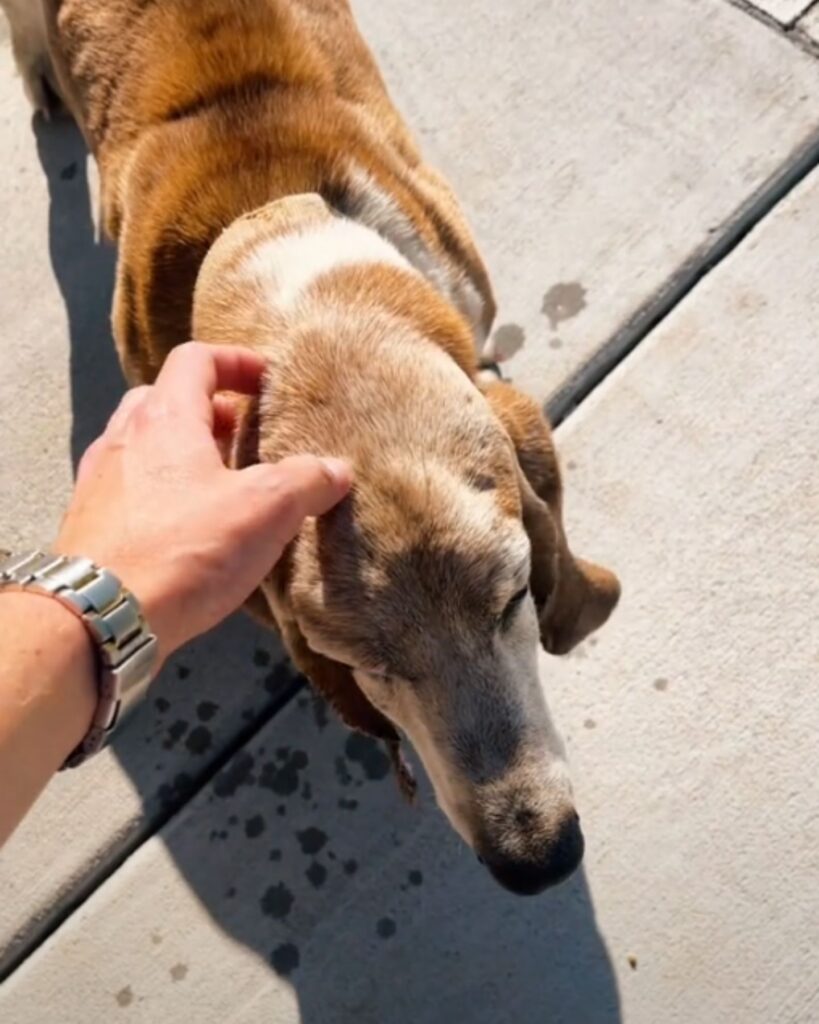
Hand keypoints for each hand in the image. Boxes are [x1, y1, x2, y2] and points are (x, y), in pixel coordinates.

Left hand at [55, 343, 350, 662]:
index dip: (236, 361)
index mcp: (165, 418)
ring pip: (144, 446)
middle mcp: (123, 439)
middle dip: (209, 411)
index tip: (267, 382)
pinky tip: (189, 530)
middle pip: (165, 399)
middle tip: (243, 435)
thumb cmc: (184, 549)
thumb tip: (336, 470)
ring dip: (184, 453)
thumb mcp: (265, 509)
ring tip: (222, 485)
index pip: (196, 360)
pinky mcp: (90, 527)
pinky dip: (162, 493)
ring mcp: (98, 483)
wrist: (101, 617)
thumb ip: (306, 481)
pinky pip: (130, 491)